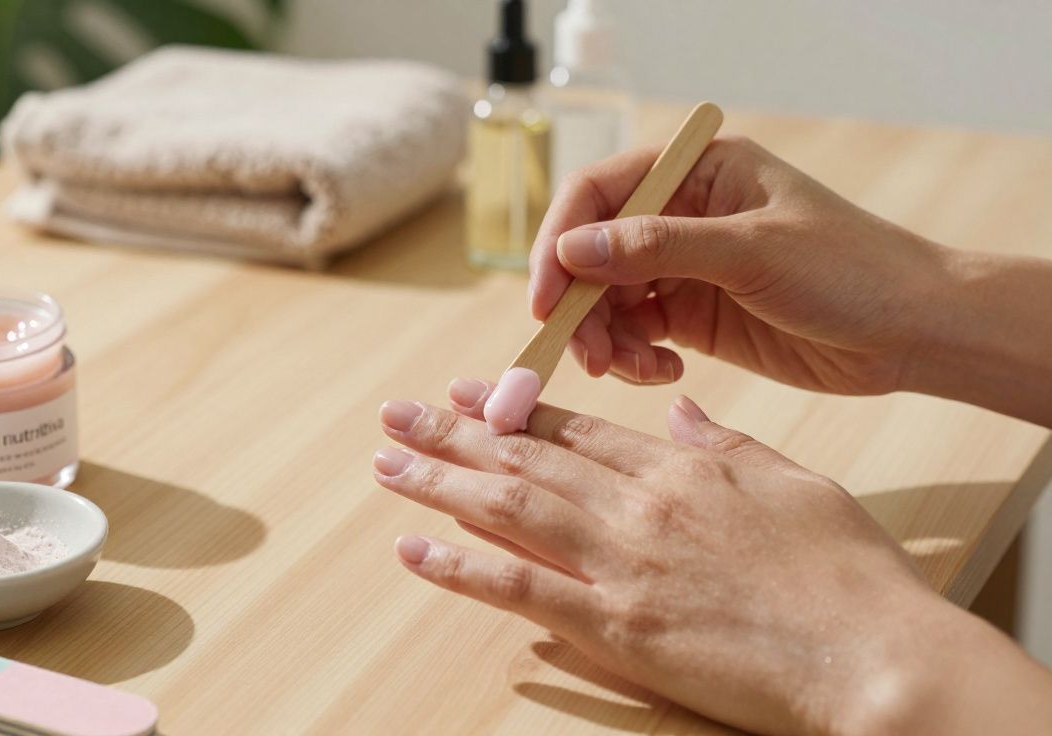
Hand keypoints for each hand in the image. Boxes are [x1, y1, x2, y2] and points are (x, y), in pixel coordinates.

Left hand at [374, 386, 1051, 734]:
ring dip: (439, 482)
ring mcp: (623, 565)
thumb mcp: (798, 483)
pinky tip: (414, 549)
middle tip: (397, 413)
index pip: (576, 428)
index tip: (467, 392)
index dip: (513, 407)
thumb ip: (729, 445)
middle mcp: (639, 506)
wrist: (879, 655)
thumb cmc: (851, 575)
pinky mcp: (619, 628)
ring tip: (387, 462)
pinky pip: (521, 588)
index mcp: (681, 468)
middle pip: (527, 457)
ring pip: (509, 508)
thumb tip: (682, 411)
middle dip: (454, 433)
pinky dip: (460, 568)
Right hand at [529, 136, 955, 394]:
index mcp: (696, 170)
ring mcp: (684, 266)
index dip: (561, 244)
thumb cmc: (851, 269)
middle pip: (591, 252)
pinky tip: (664, 371)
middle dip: (580, 305)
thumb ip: (659, 247)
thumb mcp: (752, 252)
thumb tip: (573, 250)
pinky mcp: (692, 315)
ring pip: (606, 299)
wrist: (911, 331)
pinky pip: (634, 333)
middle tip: (588, 356)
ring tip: (632, 369)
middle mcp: (681, 213)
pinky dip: (634, 357)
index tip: (547, 299)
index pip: (599, 194)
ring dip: (605, 338)